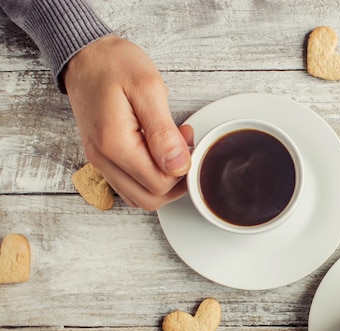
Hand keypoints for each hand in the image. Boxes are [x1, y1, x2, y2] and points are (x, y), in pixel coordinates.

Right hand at [63, 35, 192, 209]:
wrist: (85, 56)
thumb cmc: (114, 65)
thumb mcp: (148, 89)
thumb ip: (164, 132)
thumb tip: (179, 166)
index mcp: (115, 144)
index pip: (160, 183)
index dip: (182, 168)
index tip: (186, 138)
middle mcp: (103, 159)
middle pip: (151, 198)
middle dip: (176, 180)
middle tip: (183, 147)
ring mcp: (101, 162)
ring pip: (141, 198)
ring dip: (163, 182)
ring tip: (171, 149)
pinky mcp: (103, 160)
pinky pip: (130, 188)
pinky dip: (149, 180)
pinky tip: (156, 155)